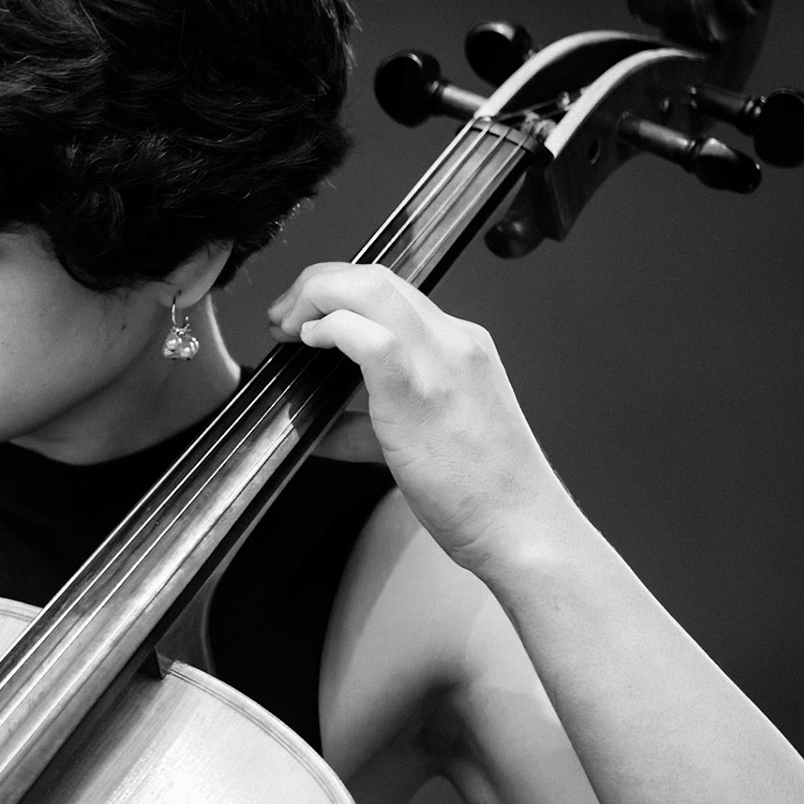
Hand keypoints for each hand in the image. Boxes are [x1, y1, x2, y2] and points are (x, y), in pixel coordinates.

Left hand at [267, 261, 569, 571]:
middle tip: (283, 316)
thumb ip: (369, 416)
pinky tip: (311, 343)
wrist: (521, 526)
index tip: (304, 315)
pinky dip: (332, 330)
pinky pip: (371, 338)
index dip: (336, 291)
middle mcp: (453, 342)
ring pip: (371, 289)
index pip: (389, 290)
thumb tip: (317, 422)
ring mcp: (440, 362)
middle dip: (316, 284)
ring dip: (316, 296)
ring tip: (287, 326)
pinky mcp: (420, 394)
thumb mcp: (425, 432)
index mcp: (459, 346)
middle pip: (375, 277)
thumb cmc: (480, 491)